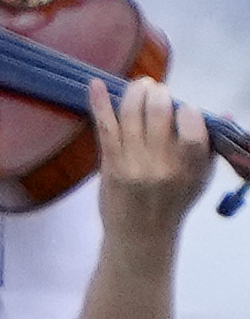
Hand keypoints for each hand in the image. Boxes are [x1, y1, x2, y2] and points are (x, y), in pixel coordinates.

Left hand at [93, 69, 218, 244]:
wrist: (139, 234)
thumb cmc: (173, 203)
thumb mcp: (201, 179)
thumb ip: (210, 148)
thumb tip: (225, 114)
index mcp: (191, 169)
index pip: (192, 132)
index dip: (187, 112)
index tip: (183, 107)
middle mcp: (162, 165)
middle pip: (159, 114)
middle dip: (158, 93)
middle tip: (157, 88)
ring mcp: (133, 164)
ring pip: (131, 115)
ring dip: (134, 91)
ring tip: (140, 84)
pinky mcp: (109, 164)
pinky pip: (104, 126)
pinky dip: (99, 102)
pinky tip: (94, 84)